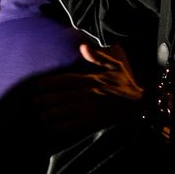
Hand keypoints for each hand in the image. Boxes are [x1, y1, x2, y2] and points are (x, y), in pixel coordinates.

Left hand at [24, 43, 144, 145]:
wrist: (140, 104)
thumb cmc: (125, 81)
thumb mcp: (116, 64)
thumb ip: (98, 56)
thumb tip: (83, 46)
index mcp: (94, 80)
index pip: (68, 80)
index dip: (52, 82)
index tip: (38, 85)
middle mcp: (91, 95)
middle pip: (65, 97)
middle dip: (48, 99)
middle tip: (33, 101)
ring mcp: (93, 109)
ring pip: (69, 111)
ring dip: (53, 113)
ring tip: (40, 114)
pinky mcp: (97, 121)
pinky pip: (78, 124)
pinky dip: (65, 126)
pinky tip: (54, 126)